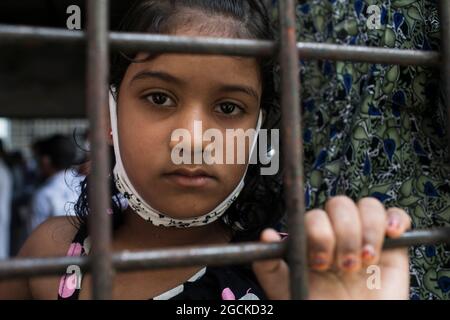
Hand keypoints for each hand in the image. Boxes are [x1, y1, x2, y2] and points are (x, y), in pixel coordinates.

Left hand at [252, 196, 410, 299]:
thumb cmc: (317, 307)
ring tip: (364, 261)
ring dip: (367, 231)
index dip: (318, 234)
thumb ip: (269, 264)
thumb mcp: (286, 287)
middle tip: (343, 266)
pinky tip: (392, 233)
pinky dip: (395, 218)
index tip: (319, 263)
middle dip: (343, 234)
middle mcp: (338, 233)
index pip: (315, 215)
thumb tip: (265, 235)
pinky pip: (396, 215)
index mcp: (313, 239)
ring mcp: (365, 237)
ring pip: (368, 206)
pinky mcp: (392, 245)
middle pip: (340, 205)